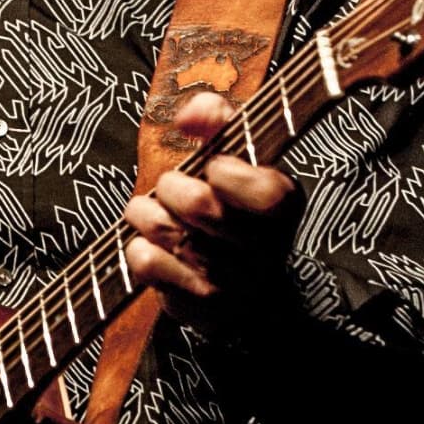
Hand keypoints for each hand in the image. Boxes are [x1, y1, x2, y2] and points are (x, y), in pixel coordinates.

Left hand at [120, 89, 298, 323]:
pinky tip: (156, 248)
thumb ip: (218, 120)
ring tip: (158, 215)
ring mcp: (229, 284)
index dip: (228, 174)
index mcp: (285, 208)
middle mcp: (263, 251)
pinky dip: (138, 246)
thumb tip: (187, 117)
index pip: (265, 192)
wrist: (248, 294)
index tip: (214, 168)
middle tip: (174, 190)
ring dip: (146, 213)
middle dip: (171, 186)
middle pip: (197, 203)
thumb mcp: (241, 159)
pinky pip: (144, 261)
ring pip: (162, 229)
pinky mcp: (194, 306)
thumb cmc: (236, 211)